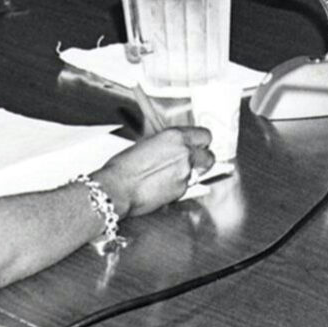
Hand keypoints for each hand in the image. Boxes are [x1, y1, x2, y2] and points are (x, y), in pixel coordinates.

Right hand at [94, 128, 210, 215]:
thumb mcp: (146, 143)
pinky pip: (188, 186)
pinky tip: (164, 186)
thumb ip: (167, 144)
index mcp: (175, 136)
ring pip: (200, 173)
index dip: (202, 142)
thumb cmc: (124, 166)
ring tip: (174, 175)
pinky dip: (180, 186)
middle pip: (209, 156)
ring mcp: (185, 173)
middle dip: (203, 160)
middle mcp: (184, 153)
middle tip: (193, 161)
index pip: (204, 135)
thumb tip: (175, 148)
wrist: (118, 188)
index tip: (198, 145)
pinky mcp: (182, 191)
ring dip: (193, 174)